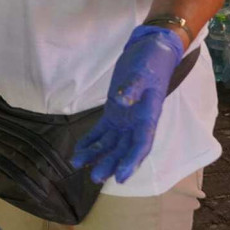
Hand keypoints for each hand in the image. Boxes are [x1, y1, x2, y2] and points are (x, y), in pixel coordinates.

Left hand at [72, 26, 183, 183]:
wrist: (150, 51)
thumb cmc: (150, 61)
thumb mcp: (142, 71)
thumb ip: (134, 87)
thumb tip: (122, 101)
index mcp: (148, 116)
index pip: (141, 144)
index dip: (131, 161)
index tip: (120, 177)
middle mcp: (137, 122)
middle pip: (124, 149)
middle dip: (110, 163)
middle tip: (95, 177)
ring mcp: (125, 119)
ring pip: (111, 143)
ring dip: (97, 155)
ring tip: (79, 165)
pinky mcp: (114, 112)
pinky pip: (103, 131)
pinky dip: (92, 140)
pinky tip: (80, 150)